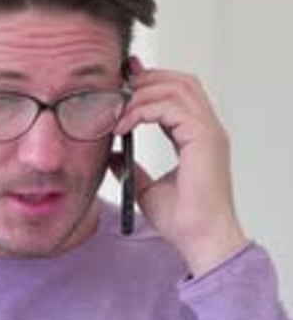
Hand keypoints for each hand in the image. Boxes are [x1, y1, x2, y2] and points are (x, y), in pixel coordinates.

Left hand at [114, 57, 248, 275]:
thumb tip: (111, 155)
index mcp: (198, 137)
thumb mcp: (146, 189)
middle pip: (180, 81)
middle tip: (115, 88)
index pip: (178, 94)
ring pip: (176, 88)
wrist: (200, 240)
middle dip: (145, 79)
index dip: (150, 83)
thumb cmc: (184, 221)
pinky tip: (122, 126)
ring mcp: (208, 131)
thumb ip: (132, 168)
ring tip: (116, 112)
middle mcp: (207, 129)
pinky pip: (171, 107)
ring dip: (141, 94)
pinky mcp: (204, 138)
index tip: (121, 83)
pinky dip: (143, 110)